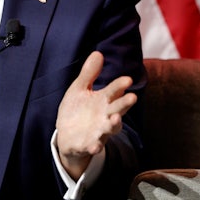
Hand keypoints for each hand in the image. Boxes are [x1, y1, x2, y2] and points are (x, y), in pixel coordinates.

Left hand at [55, 51, 136, 179]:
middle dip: (124, 103)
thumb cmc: (77, 110)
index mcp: (104, 101)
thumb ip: (89, 74)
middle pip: (118, 109)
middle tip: (132, 97)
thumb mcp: (80, 89)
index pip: (114, 91)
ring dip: (114, 125)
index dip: (120, 85)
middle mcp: (105, 116)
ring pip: (110, 129)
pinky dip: (94, 146)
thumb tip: (98, 53)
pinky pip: (93, 146)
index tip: (127, 79)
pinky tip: (94, 146)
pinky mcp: (88, 144)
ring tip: (115, 119)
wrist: (67, 135)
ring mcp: (98, 131)